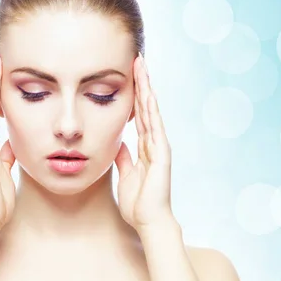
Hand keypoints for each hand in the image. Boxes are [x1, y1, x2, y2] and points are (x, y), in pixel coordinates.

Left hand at [114, 53, 174, 232]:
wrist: (149, 221)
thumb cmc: (138, 201)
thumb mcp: (125, 173)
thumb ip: (124, 157)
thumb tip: (118, 143)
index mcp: (145, 146)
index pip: (139, 113)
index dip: (135, 93)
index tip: (130, 74)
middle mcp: (154, 142)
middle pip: (147, 106)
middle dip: (142, 83)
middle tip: (137, 59)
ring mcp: (160, 146)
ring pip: (153, 111)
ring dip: (147, 88)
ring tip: (142, 66)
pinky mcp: (162, 154)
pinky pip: (156, 127)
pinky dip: (152, 110)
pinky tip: (149, 94)